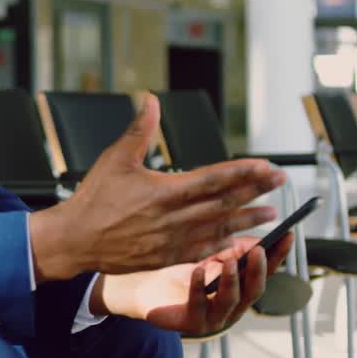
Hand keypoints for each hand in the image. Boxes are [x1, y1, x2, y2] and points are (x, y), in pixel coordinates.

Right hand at [29, 95, 286, 280]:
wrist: (76, 240)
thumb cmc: (94, 199)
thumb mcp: (115, 158)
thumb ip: (139, 130)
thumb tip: (150, 100)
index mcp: (163, 191)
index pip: (212, 179)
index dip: (241, 172)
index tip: (264, 165)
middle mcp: (173, 218)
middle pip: (223, 203)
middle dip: (255, 191)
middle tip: (280, 182)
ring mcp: (172, 240)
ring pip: (219, 229)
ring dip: (247, 220)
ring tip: (272, 213)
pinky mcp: (167, 257)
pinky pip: (204, 252)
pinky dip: (226, 247)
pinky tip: (242, 242)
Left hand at [90, 234, 295, 336]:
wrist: (139, 286)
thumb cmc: (174, 265)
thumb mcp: (205, 250)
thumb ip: (229, 242)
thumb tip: (254, 225)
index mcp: (237, 282)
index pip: (264, 269)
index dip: (278, 253)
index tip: (288, 233)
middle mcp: (230, 301)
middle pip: (254, 289)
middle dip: (260, 270)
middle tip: (260, 251)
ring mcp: (212, 315)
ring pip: (230, 301)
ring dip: (232, 280)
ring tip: (230, 261)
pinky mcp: (189, 322)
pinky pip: (197, 306)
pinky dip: (199, 287)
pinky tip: (197, 270)